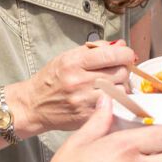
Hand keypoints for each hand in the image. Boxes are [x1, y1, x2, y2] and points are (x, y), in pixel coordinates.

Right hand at [14, 40, 136, 133]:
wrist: (33, 105)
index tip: (127, 55)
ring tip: (112, 85)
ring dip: (121, 87)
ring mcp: (84, 100)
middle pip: (120, 72)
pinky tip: (108, 98)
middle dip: (123, 70)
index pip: (111, 55)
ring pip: (121, 91)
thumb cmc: (52, 79)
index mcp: (74, 62)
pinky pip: (113, 107)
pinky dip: (115, 101)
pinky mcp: (88, 116)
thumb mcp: (67, 57)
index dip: (126, 54)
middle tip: (117, 71)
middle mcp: (79, 81)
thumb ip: (95, 49)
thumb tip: (120, 44)